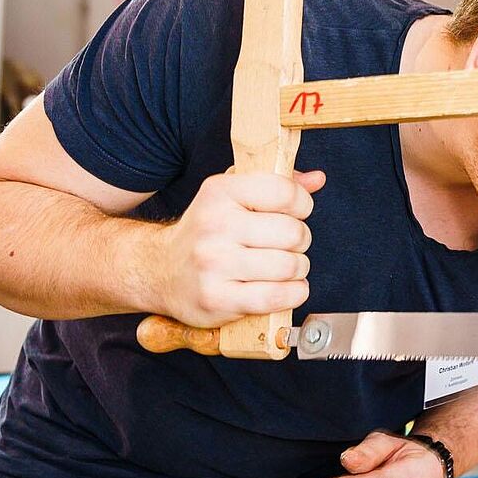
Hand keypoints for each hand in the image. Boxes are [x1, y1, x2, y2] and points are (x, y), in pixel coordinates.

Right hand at [153, 170, 325, 327]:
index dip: (302, 205)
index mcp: (220, 192)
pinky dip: (293, 294)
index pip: (286, 192)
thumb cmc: (209, 232)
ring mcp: (213, 264)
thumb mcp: (234, 197)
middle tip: (286, 245)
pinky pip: (277, 297)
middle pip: (293, 233)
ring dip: (297, 270)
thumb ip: (278, 184)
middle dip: (300, 241)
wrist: (160, 271)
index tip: (294, 213)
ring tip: (282, 268)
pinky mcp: (217, 298)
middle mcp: (215, 225)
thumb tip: (317, 179)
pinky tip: (285, 288)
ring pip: (289, 266)